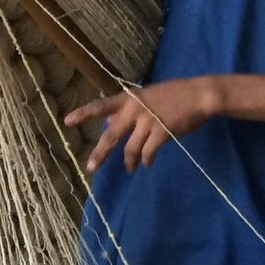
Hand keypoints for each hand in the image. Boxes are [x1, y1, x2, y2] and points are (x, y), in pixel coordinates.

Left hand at [63, 77, 219, 173]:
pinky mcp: (161, 132)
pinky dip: (146, 160)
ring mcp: (148, 121)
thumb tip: (109, 127)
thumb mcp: (145, 98)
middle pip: (111, 136)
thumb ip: (127, 112)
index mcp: (129, 99)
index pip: (101, 106)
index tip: (66, 121)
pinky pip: (148, 153)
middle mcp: (134, 110)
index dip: (83, 113)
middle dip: (100, 153)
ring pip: (131, 149)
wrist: (198, 95)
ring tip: (130, 169)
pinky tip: (147, 163)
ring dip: (129, 162)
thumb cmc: (172, 96)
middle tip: (91, 168)